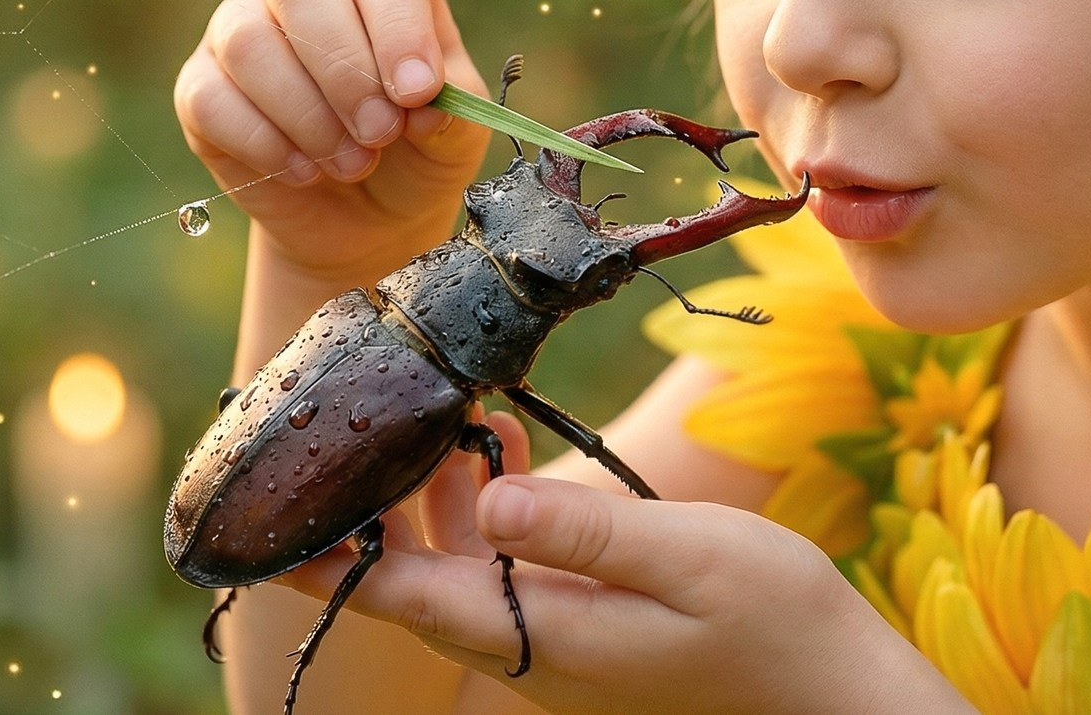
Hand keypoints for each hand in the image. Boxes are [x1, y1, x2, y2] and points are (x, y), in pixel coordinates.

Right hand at [174, 0, 494, 280]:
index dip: (399, 29)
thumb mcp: (455, 133)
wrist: (364, 214)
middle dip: (346, 72)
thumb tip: (424, 104)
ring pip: (248, 42)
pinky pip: (209, 98)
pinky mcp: (200, 83)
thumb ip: (451, 110)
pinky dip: (264, 144)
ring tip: (352, 163)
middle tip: (380, 134)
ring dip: (307, 115)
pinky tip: (306, 172)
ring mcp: (240, 25)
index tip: (418, 93)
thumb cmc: (418, 149)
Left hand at [283, 413, 968, 714]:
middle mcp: (532, 650)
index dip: (327, 561)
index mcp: (541, 637)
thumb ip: (583, 530)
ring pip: (463, 566)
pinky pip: (512, 566)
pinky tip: (504, 442)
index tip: (257, 528)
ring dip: (439, 491)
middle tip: (342, 421)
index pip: (404, 597)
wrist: (833, 690)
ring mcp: (558, 645)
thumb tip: (487, 496)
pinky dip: (495, 503)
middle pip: (420, 579)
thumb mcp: (683, 558)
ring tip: (430, 405)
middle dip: (375, 504)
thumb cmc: (771, 621)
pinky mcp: (586, 630)